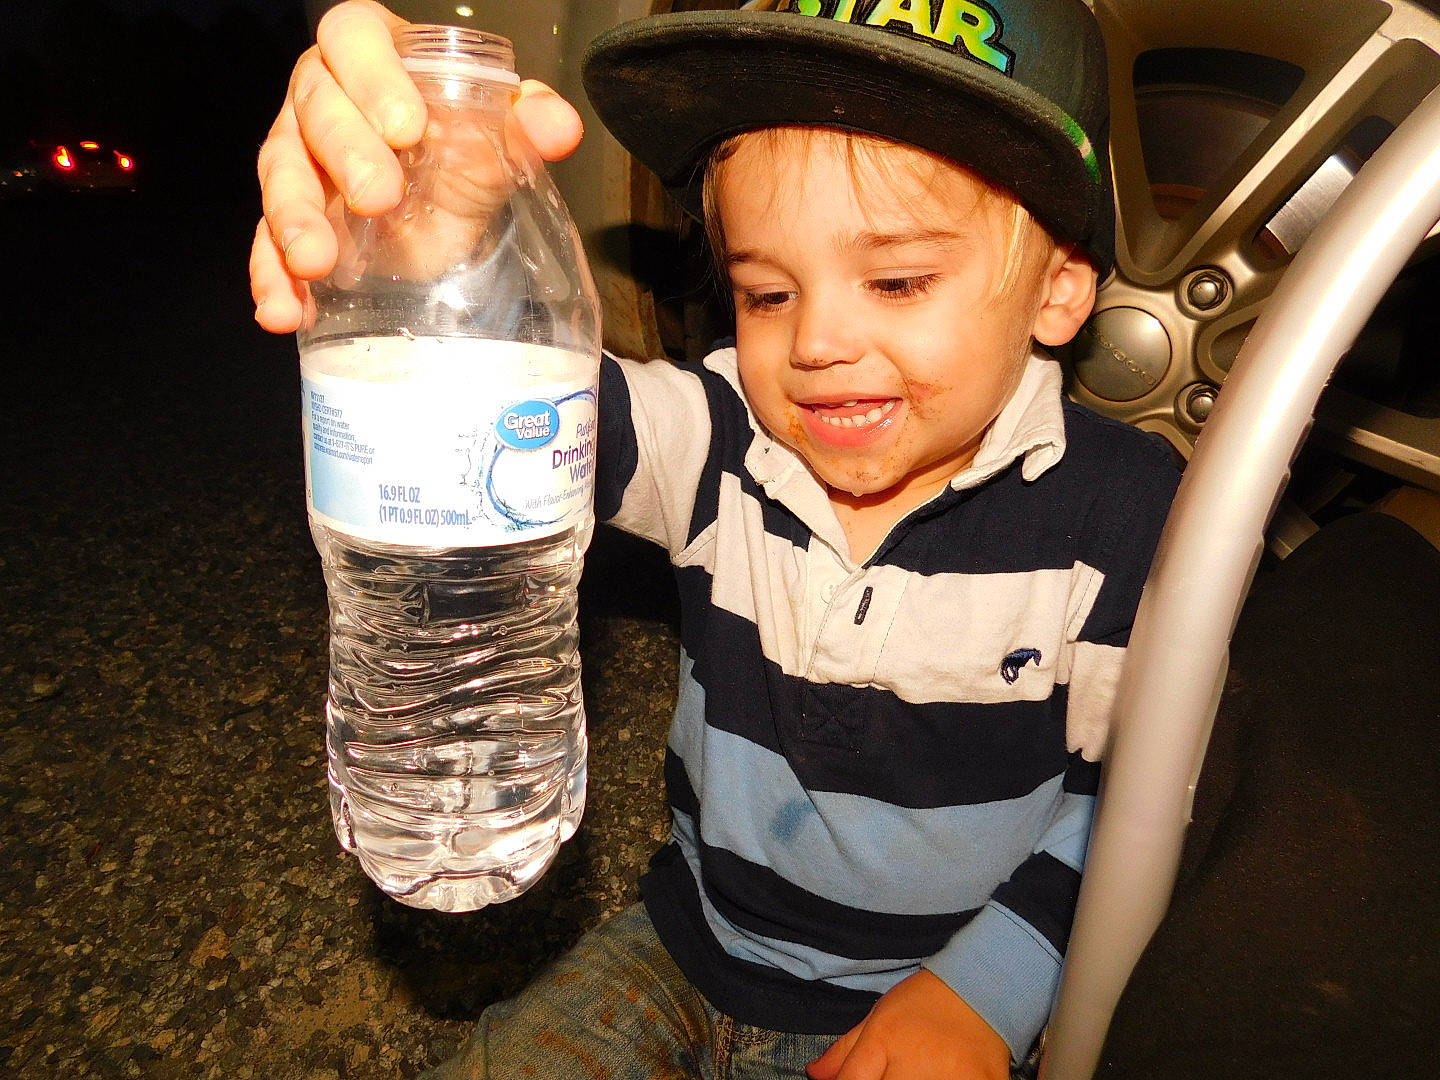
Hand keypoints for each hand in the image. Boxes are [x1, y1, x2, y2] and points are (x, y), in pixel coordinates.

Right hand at [250, 0, 584, 332]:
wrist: (446, 212)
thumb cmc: (462, 150)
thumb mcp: (497, 138)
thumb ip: (526, 124)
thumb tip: (560, 127)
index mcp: (372, 53)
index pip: (354, 36)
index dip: (373, 75)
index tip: (407, 125)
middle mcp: (322, 96)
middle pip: (314, 107)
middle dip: (344, 152)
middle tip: (379, 196)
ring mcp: (297, 158)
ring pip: (282, 174)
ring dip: (293, 219)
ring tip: (315, 262)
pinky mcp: (287, 220)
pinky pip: (265, 244)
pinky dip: (271, 279)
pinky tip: (282, 311)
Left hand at [807, 970, 1010, 1079]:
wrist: (980, 990)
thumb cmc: (923, 1003)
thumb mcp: (878, 1017)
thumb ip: (845, 1052)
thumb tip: (815, 1075)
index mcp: (884, 1041)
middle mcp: (913, 1063)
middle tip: (895, 1071)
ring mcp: (949, 1079)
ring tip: (921, 1072)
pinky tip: (946, 1076)